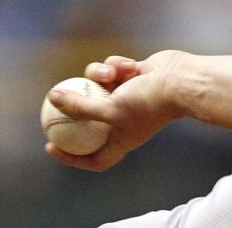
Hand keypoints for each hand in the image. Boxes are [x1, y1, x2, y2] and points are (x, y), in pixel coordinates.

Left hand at [43, 50, 189, 171]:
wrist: (180, 81)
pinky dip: (116, 66)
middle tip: (52, 104)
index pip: (92, 158)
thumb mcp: (109, 109)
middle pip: (90, 122)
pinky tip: (127, 65)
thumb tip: (52, 98)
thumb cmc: (147, 103)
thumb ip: (79, 107)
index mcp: (121, 141)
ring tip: (106, 74)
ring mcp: (127, 99)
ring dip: (98, 76)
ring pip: (97, 87)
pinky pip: (112, 70)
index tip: (51, 146)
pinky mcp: (131, 77)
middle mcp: (123, 122)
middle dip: (73, 110)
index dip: (71, 157)